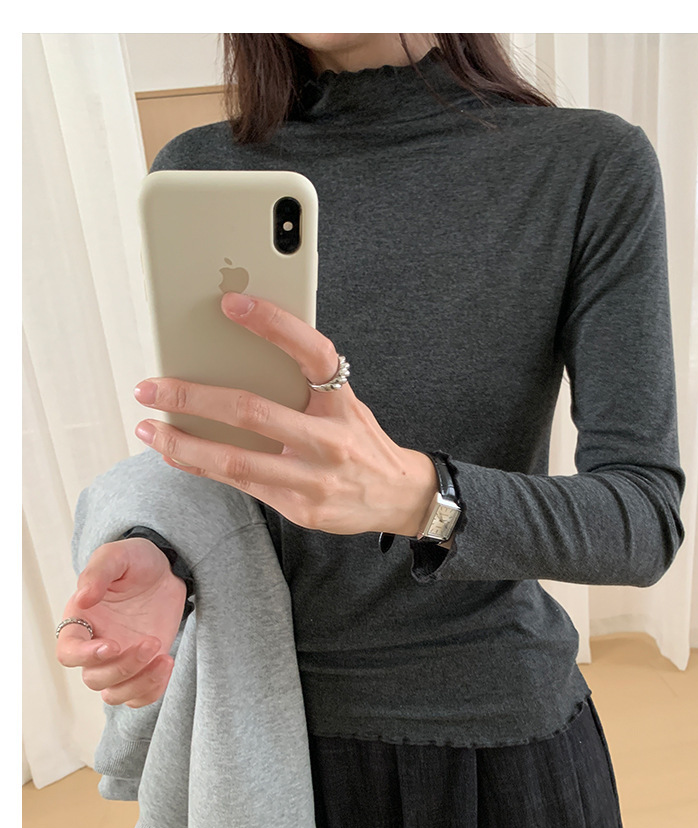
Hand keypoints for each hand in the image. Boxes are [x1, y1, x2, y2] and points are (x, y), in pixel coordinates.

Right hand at [56, 539, 186, 707]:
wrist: (166, 570)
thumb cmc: (136, 561)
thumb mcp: (117, 556)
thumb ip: (97, 573)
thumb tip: (82, 598)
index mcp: (80, 621)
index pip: (68, 652)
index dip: (85, 656)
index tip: (112, 645)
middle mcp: (95, 646)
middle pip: (94, 679)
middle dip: (124, 667)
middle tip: (151, 641)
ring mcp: (119, 660)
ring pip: (114, 694)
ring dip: (139, 683)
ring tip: (165, 658)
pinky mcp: (143, 667)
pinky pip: (139, 696)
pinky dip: (153, 690)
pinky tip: (168, 662)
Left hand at [132, 292, 437, 536]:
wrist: (400, 496)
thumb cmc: (362, 442)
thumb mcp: (346, 405)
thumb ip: (305, 386)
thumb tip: (239, 360)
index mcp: (342, 401)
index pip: (310, 352)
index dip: (273, 324)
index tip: (232, 303)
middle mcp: (330, 438)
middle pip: (251, 411)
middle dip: (193, 396)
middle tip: (153, 387)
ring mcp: (314, 476)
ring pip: (235, 458)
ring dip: (183, 442)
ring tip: (151, 428)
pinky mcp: (300, 506)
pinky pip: (240, 484)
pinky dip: (202, 467)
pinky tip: (177, 454)